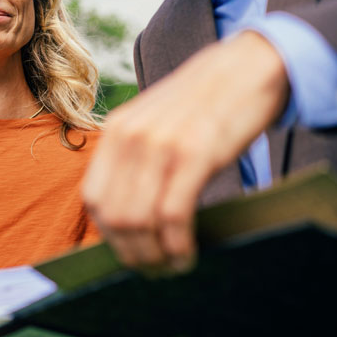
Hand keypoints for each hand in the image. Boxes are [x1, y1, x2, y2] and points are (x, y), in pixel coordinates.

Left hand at [84, 30, 289, 271]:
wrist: (244, 67)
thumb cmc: (201, 102)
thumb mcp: (151, 121)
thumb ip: (133, 157)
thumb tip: (126, 211)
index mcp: (115, 131)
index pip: (92, 198)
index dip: (107, 234)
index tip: (129, 251)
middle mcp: (130, 138)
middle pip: (113, 216)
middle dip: (131, 253)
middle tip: (153, 269)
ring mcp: (161, 145)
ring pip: (138, 221)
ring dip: (154, 255)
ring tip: (172, 265)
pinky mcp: (195, 154)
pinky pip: (172, 215)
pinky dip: (177, 244)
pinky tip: (186, 254)